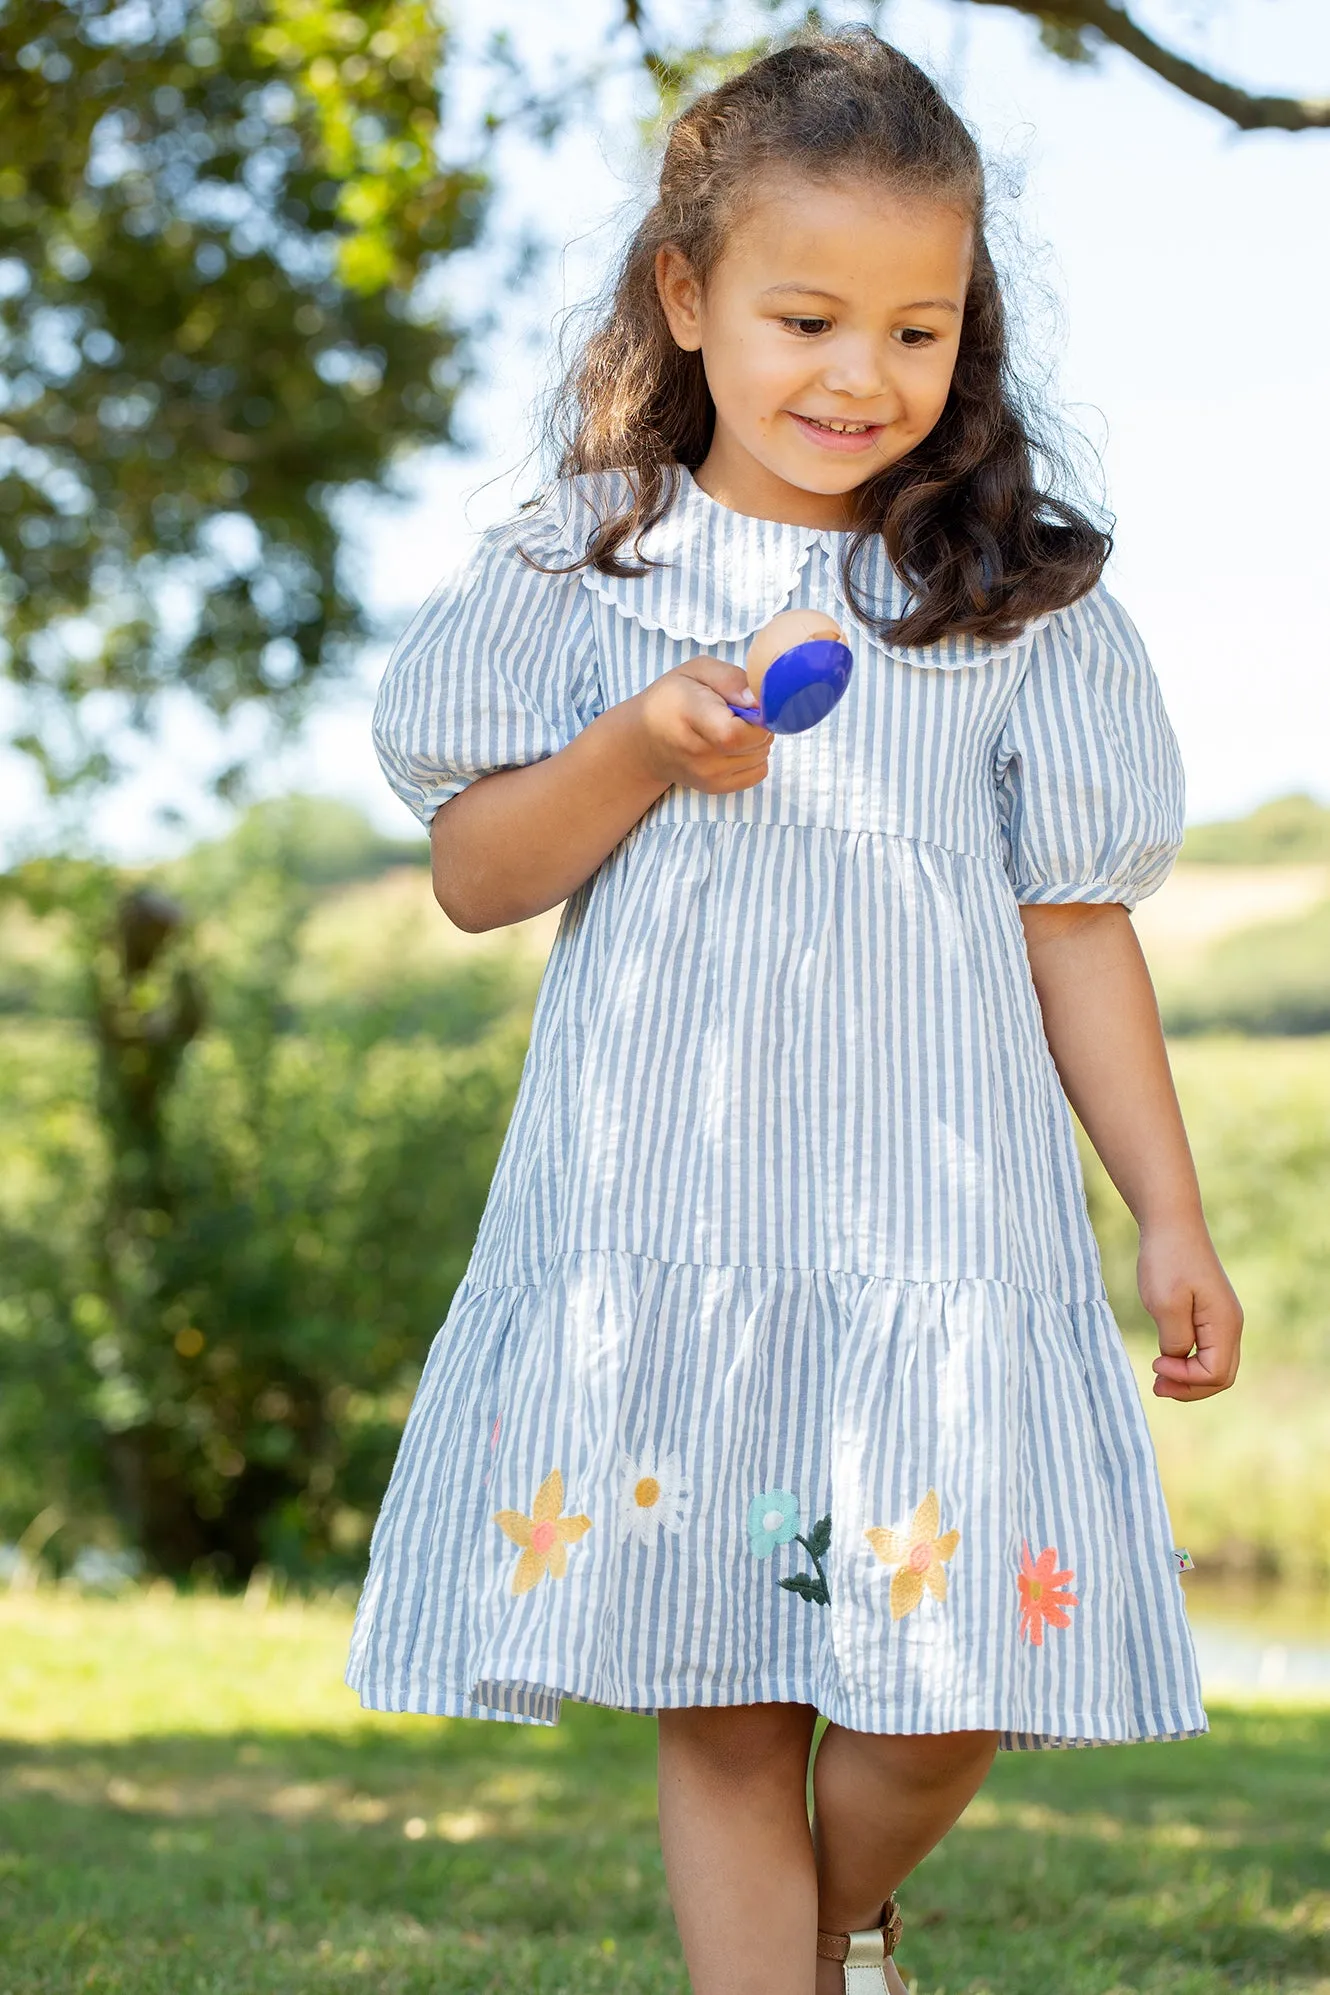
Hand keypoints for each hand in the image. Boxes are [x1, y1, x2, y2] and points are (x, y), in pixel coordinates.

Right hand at [628, 657, 773, 794]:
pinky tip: (734, 746)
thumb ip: (730, 679)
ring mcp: (707, 775)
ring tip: (733, 726)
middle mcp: (698, 753)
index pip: (734, 733)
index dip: (755, 717)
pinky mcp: (716, 788)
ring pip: (761, 757)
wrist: (644, 742)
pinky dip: (754, 757)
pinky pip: (758, 772)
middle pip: (756, 744)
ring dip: (757, 740)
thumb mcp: (696, 671)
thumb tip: (759, 701)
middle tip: (739, 712)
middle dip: (760, 724)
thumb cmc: (671, 699)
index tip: (747, 703)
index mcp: (689, 716)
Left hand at [1138, 1221, 1242, 1400]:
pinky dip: (1189, 1361)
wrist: (1171, 1222)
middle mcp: (1231, 1325)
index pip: (1215, 1374)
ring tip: (1158, 1377)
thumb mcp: (1165, 1304)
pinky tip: (1166, 1357)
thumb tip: (1178, 1358)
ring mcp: (1222, 1318)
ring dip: (1189, 1377)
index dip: (1185, 1379)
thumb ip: (1175, 1339)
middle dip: (1190, 1388)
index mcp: (1225, 1324)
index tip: (1155, 1363)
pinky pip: (1207, 1349)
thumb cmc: (1167, 1260)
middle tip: (1156, 1387)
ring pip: (1215, 1364)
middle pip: (1222, 1376)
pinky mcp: (1210, 1312)